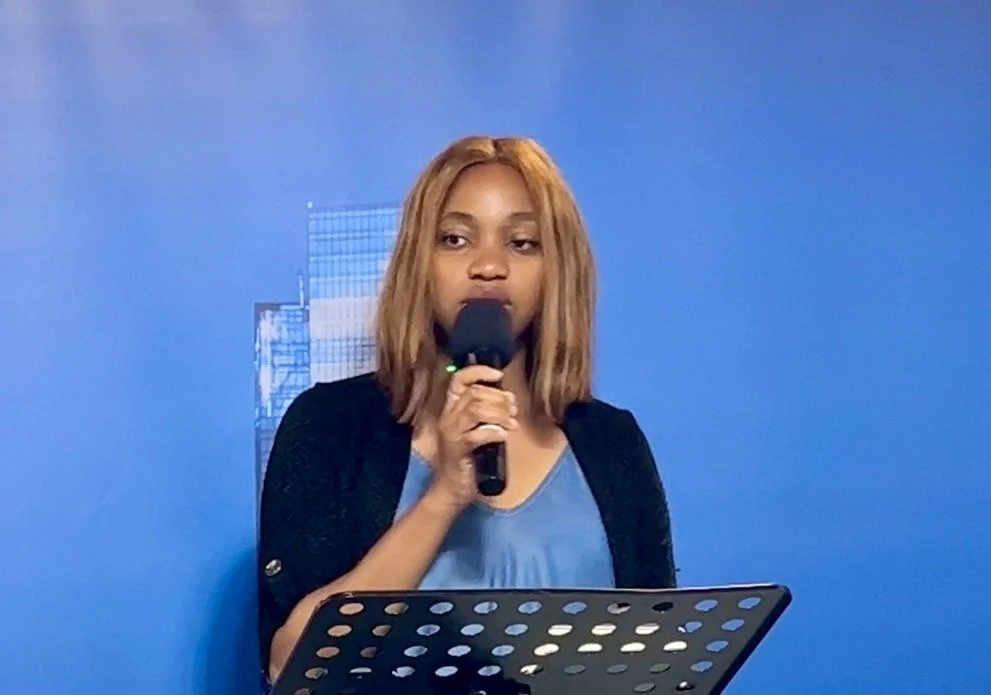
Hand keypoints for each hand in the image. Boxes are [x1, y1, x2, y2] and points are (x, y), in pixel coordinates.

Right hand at [427, 365, 517, 509]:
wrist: (452, 487)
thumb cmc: (468, 457)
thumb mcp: (476, 429)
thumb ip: (486, 412)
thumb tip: (508, 398)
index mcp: (451, 408)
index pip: (458, 379)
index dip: (479, 371)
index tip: (499, 375)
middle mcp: (448, 416)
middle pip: (473, 394)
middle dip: (498, 398)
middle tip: (514, 409)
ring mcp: (451, 432)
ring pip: (475, 410)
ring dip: (499, 414)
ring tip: (513, 423)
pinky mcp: (458, 449)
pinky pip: (477, 434)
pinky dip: (494, 432)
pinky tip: (504, 435)